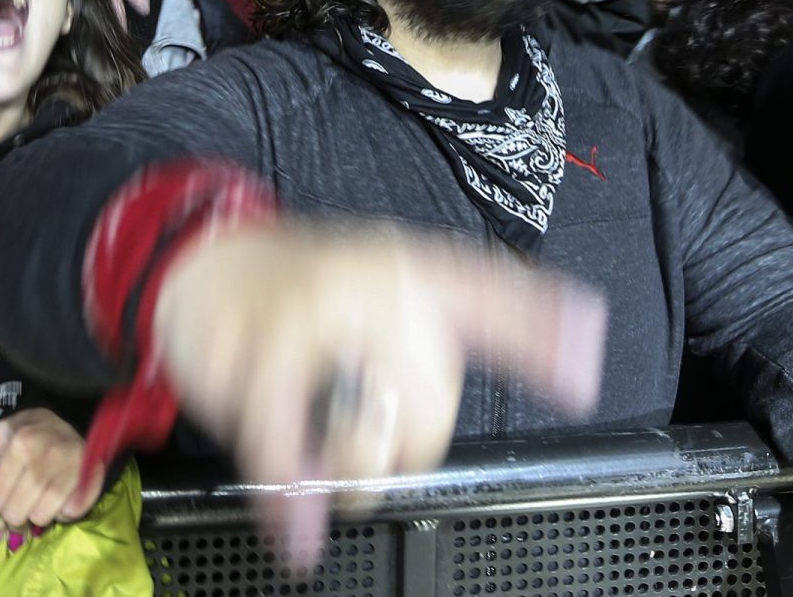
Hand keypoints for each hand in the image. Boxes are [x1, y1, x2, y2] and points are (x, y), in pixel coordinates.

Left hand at [0, 409, 104, 552]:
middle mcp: (46, 454)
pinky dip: (63, 514)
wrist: (72, 419)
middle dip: (13, 520)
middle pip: (17, 514)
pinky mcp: (92, 478)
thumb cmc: (28, 433)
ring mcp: (72, 466)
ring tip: (36, 505)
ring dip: (36, 518)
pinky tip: (59, 501)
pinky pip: (70, 514)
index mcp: (19, 443)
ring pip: (42, 518)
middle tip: (17, 513)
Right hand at [154, 222, 605, 565]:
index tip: (580, 375)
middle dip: (401, 451)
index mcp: (418, 272)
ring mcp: (307, 313)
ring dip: (341, 474)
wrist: (210, 265)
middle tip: (370, 440)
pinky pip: (275, 446)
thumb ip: (481, 324)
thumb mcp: (398, 287)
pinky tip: (295, 528)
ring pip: (355, 436)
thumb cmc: (313, 291)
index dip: (541, 335)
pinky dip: (286, 499)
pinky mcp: (247, 347)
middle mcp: (371, 283)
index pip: (494, 297)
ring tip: (325, 468)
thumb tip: (581, 344)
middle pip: (426, 409)